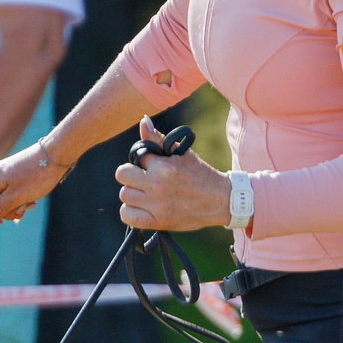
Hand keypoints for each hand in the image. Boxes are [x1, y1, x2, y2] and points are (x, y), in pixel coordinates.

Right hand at [0, 137, 72, 226]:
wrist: (57, 154)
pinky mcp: (17, 176)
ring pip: (1, 198)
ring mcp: (6, 175)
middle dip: (2, 211)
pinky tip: (32, 202)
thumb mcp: (16, 196)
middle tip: (20, 213)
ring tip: (29, 205)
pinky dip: (19, 200)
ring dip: (13, 207)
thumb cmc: (37, 175)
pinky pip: (11, 193)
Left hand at [116, 118, 231, 234]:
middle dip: (131, 174)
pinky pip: (127, 216)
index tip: (152, 166)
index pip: (137, 156)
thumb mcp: (181, 153)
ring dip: (132, 193)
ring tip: (145, 193)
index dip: (143, 160)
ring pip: (124, 194)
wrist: (220, 200)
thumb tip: (143, 121)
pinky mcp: (158, 221)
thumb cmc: (200, 174)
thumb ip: (158, 138)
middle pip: (122, 175)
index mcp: (163, 166)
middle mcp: (157, 185)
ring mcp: (156, 205)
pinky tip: (141, 207)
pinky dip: (130, 212)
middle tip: (143, 178)